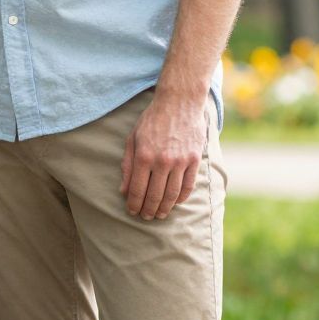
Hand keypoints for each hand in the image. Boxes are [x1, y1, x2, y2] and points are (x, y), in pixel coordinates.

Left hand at [120, 93, 207, 220]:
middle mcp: (162, 161)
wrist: (179, 102)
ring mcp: (181, 161)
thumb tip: (124, 191)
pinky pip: (188, 186)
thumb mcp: (133, 139)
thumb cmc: (152, 120)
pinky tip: (175, 202)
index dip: (134, 205)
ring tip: (159, 214)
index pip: (137, 190)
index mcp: (144, 156)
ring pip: (172, 194)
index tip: (133, 211)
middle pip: (155, 196)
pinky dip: (181, 198)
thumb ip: (128, 166)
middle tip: (146, 217)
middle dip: (148, 210)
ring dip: (165, 208)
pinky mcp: (194, 159)